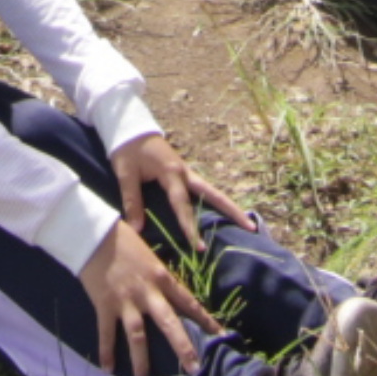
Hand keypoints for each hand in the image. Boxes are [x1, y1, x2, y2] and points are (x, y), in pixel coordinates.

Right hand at [79, 220, 217, 375]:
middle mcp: (147, 292)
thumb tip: (171, 291)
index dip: (205, 319)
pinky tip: (108, 368)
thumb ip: (160, 276)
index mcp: (162, 277)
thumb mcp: (150, 255)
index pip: (188, 302)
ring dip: (142, 360)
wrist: (93, 235)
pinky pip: (107, 333)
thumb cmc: (123, 239)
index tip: (220, 334)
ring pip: (137, 336)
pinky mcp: (105, 306)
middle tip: (194, 368)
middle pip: (169, 323)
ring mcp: (125, 301)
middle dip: (183, 347)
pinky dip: (107, 351)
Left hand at [112, 129, 255, 238]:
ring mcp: (187, 173)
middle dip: (232, 211)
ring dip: (228, 207)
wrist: (131, 129)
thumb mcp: (125, 175)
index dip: (190, 227)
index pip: (183, 205)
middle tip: (251, 227)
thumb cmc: (128, 150)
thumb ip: (132, 201)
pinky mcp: (184, 175)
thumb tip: (137, 228)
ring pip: (212, 192)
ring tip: (247, 223)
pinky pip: (203, 191)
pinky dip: (215, 202)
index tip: (199, 247)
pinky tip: (222, 215)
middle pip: (214, 194)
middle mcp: (185, 173)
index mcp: (172, 173)